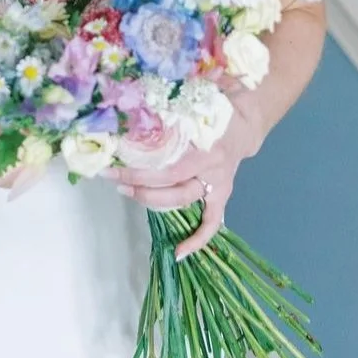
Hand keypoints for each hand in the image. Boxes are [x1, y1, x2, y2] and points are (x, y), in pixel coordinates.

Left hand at [115, 107, 260, 259]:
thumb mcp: (192, 105)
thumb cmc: (213, 108)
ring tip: (127, 192)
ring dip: (152, 200)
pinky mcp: (222, 194)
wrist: (245, 120)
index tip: (112, 169)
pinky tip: (178, 253)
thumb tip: (128, 115)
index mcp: (206, 147)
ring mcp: (218, 183)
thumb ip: (167, 113)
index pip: (168, 168)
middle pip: (172, 187)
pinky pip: (212, 223)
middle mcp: (212, 168)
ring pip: (183, 200)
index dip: (139, 171)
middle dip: (140, 185)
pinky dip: (197, 239)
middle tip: (115, 179)